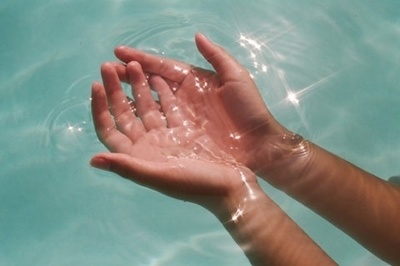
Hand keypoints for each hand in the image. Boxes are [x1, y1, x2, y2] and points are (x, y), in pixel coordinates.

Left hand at [90, 61, 259, 211]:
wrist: (232, 187)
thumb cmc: (196, 186)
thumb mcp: (161, 176)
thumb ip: (128, 168)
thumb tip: (92, 159)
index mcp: (139, 157)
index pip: (109, 129)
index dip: (100, 108)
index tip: (96, 84)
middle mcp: (148, 146)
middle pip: (125, 114)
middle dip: (116, 90)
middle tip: (108, 65)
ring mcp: (166, 137)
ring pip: (146, 107)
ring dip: (138, 86)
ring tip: (132, 64)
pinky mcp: (183, 131)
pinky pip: (168, 107)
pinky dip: (162, 92)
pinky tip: (156, 76)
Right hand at [111, 33, 298, 178]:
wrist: (259, 146)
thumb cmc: (249, 110)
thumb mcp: (236, 78)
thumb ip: (216, 56)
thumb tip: (197, 36)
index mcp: (194, 81)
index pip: (162, 67)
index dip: (141, 59)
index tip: (119, 52)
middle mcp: (183, 98)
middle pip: (150, 83)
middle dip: (129, 74)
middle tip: (107, 69)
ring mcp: (179, 118)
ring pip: (149, 102)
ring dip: (130, 93)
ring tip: (109, 85)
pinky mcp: (179, 136)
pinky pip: (155, 124)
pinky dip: (140, 117)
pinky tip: (125, 112)